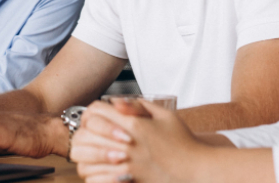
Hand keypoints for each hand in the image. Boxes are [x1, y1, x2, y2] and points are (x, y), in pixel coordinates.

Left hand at [71, 101, 208, 182]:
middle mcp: (126, 144)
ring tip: (91, 153)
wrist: (196, 170)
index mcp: (134, 125)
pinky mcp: (126, 181)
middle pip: (84, 135)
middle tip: (89, 135)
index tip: (97, 117)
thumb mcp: (165, 115)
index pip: (95, 111)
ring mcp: (125, 165)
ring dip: (85, 155)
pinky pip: (95, 180)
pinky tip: (99, 170)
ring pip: (84, 160)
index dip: (91, 112)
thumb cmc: (183, 142)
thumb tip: (116, 102)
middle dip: (82, 133)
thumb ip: (139, 105)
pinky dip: (92, 175)